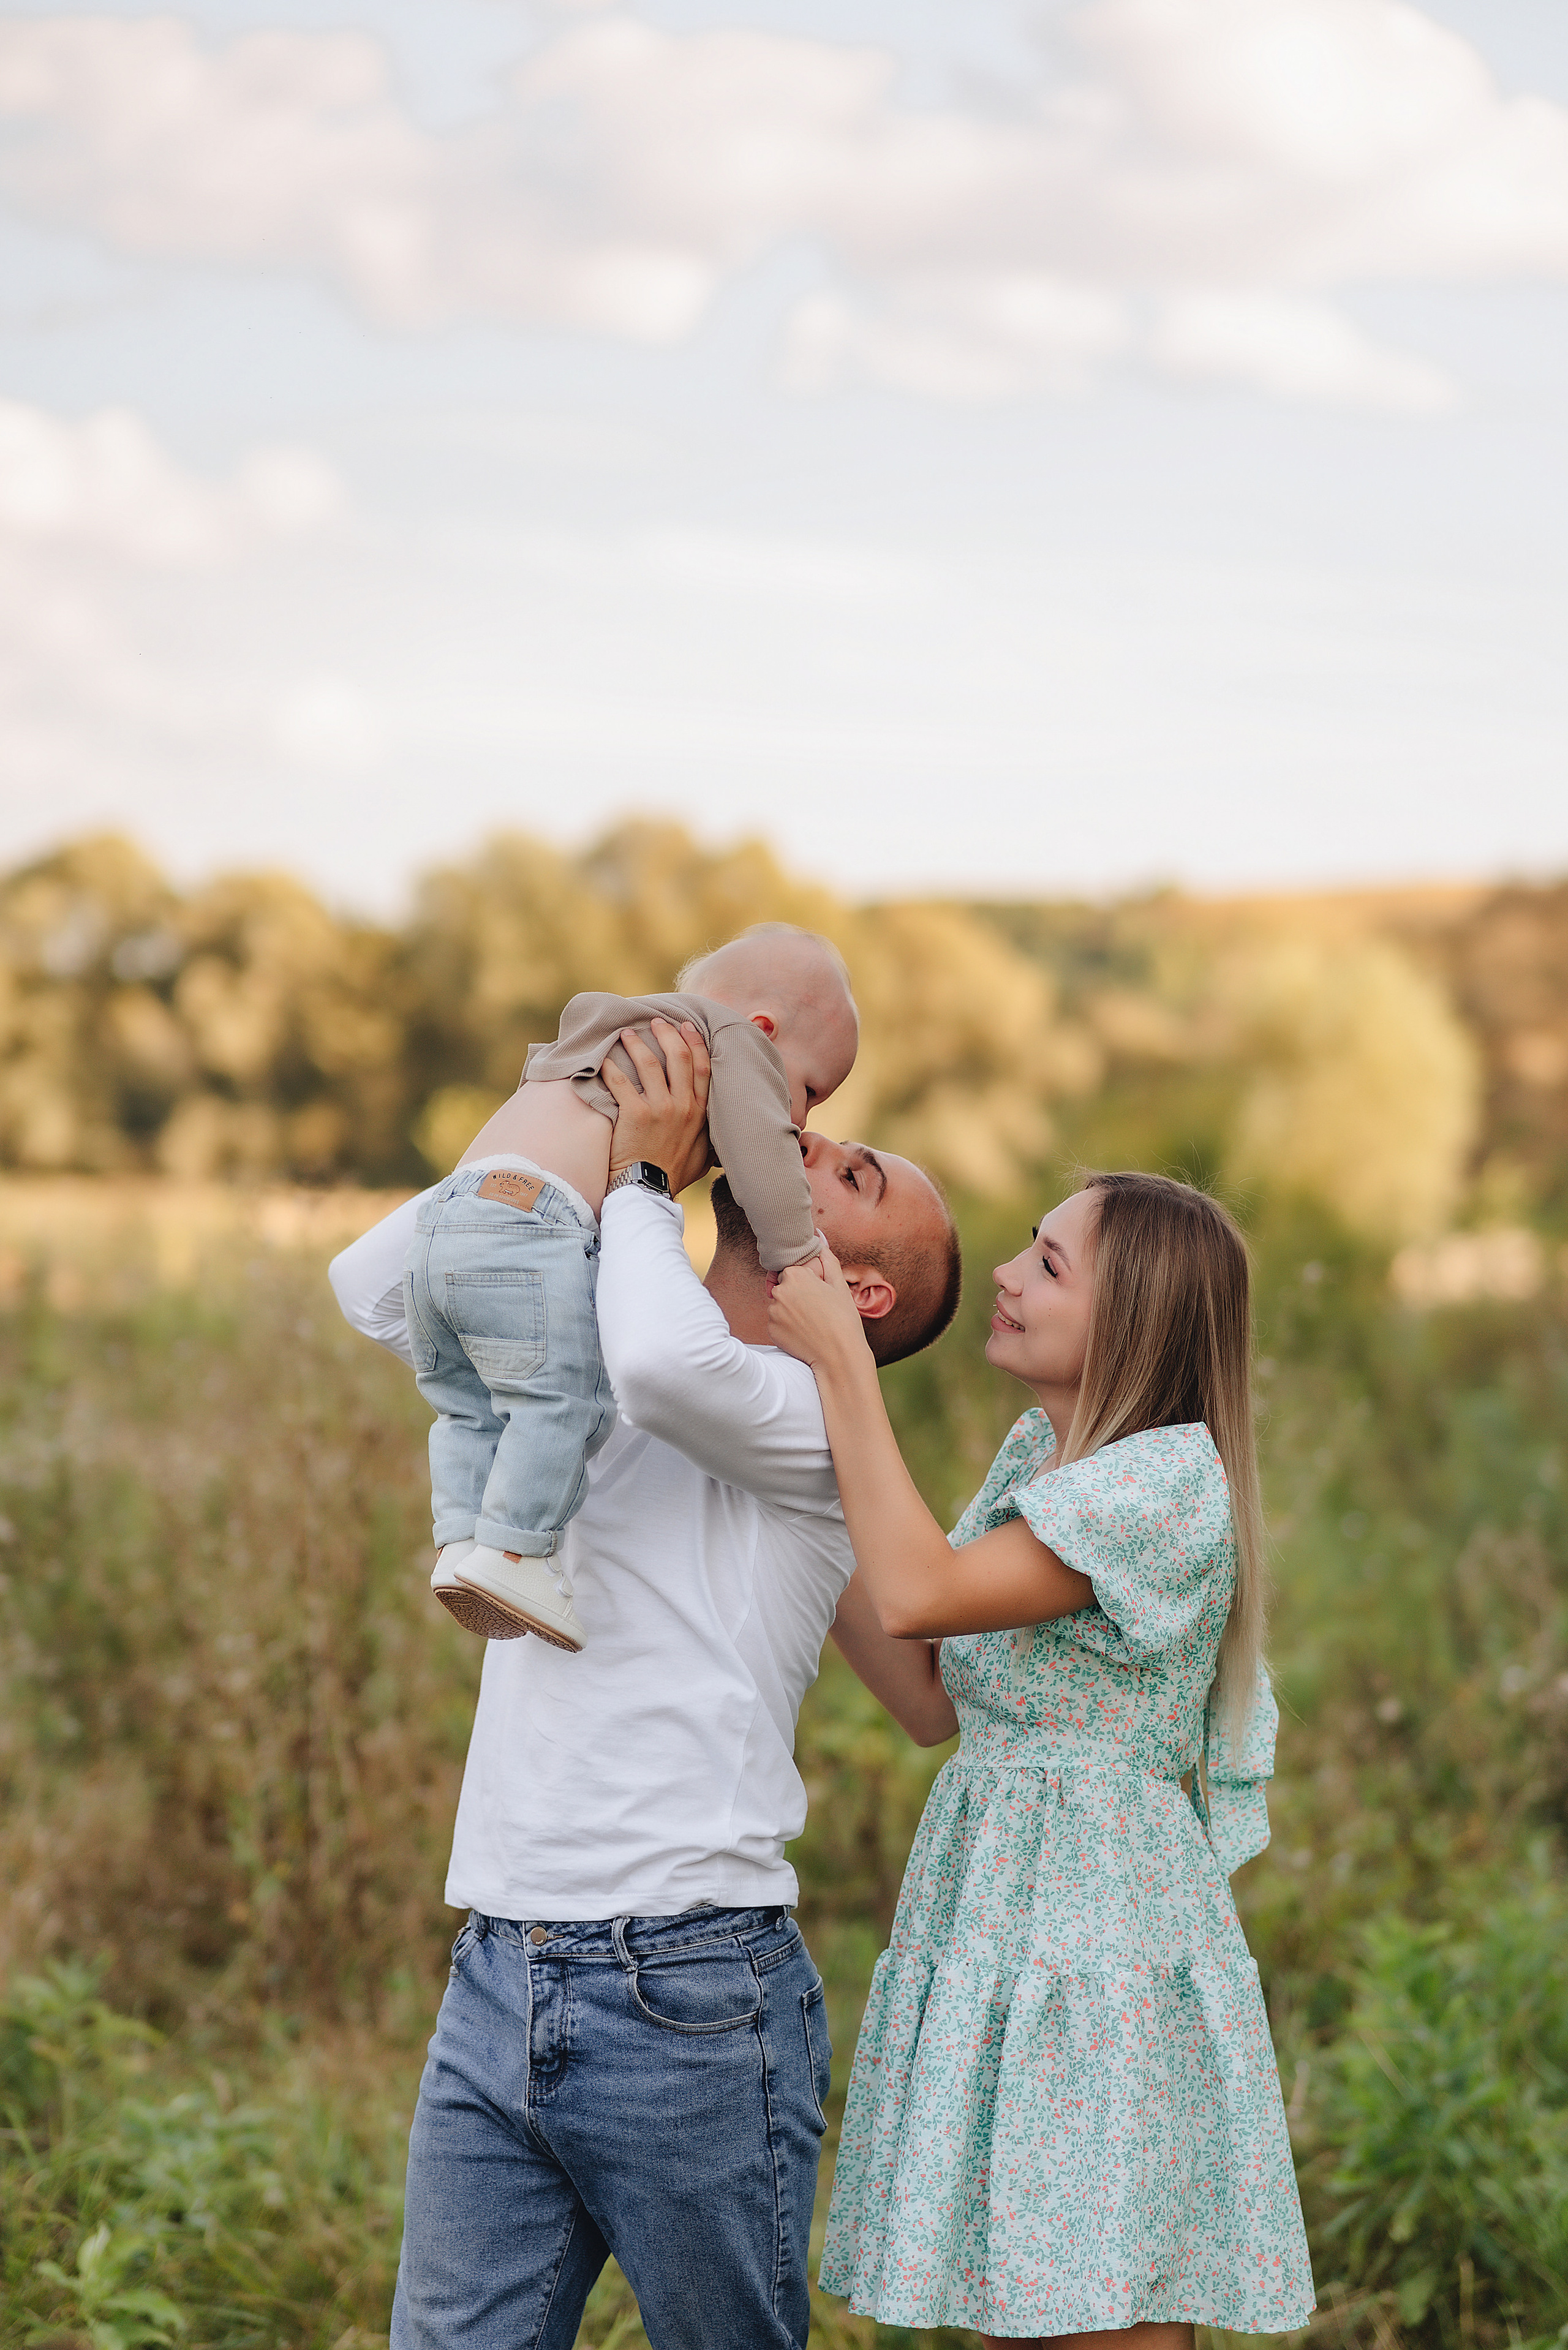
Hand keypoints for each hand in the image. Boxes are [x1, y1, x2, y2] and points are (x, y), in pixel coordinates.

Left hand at [601, 1019, 713, 1193]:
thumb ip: (708, 1137)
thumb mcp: (703, 1156)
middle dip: (667, 1034)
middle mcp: (683, 1106)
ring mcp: (660, 1109)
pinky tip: (604, 1059)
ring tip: (626, 1033)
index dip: (695, 1042)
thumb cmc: (674, 1175)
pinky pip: (621, 1082)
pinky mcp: (635, 1115)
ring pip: (649, 1064)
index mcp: (701, 1113)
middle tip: (655, 1022)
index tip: (686, 1026)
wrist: (649, 1191)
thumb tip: (714, 1129)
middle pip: (679, 1057)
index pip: (702, 1067)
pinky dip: (611, 1067)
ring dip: (637, 1044)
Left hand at [767, 1245, 866, 1367]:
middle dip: (796, 1295)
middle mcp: (779, 1291)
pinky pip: (777, 1322)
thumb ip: (827, 1259)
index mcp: (795, 1275)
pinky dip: (787, 1326)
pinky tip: (804, 1333)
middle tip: (817, 1310)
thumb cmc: (843, 1319)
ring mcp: (773, 1312)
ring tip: (812, 1323)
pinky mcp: (771, 1330)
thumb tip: (820, 1235)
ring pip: (780, 1305)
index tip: (818, 1295)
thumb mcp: (839, 1286)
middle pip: (784, 1287)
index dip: (807, 1283)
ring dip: (791, 1311)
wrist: (838, 1357)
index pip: (793, 1271)